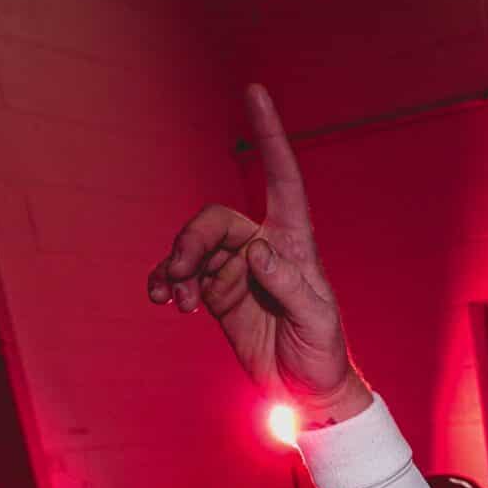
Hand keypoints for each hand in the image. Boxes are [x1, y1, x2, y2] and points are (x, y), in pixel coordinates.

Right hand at [147, 85, 370, 425]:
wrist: (305, 395)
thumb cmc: (323, 355)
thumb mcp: (316, 322)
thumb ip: (290, 286)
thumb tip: (258, 252)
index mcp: (295, 244)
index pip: (282, 178)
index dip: (269, 136)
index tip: (254, 93)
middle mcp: (264, 247)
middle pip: (216, 220)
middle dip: (192, 241)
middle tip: (180, 274)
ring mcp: (237, 269)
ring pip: (193, 246)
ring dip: (175, 265)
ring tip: (170, 297)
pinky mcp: (216, 294)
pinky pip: (181, 275)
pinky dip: (167, 282)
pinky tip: (164, 301)